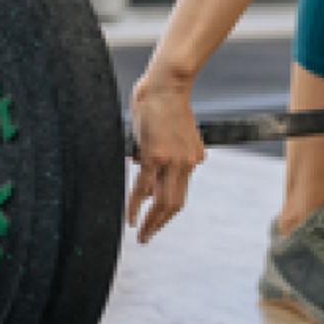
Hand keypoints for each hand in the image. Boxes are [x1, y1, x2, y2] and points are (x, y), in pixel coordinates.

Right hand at [126, 68, 205, 243]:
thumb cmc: (170, 105)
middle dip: (160, 223)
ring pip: (162, 201)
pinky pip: (143, 188)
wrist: (168, 86)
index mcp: (193, 158)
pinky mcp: (155, 156)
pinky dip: (135, 207)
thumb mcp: (185, 132)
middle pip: (175, 203)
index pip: (181, 191)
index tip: (156, 218)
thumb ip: (184, 151)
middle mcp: (186, 163)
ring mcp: (171, 161)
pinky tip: (130, 219)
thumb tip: (186, 168)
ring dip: (150, 222)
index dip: (167, 208)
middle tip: (148, 237)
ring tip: (141, 235)